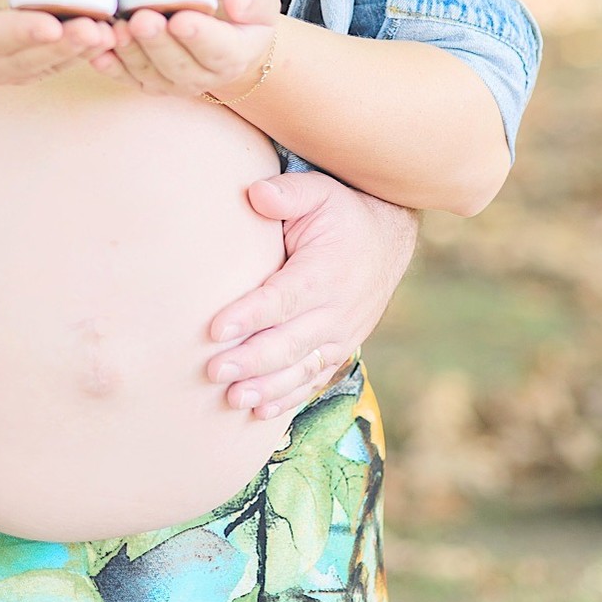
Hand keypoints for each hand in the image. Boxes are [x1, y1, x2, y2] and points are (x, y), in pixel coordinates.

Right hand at [0, 0, 114, 84]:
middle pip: (26, 58)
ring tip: (110, 33)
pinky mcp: (26, 69)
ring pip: (46, 66)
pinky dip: (83, 54)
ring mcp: (5, 71)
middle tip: (96, 28)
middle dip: (63, 46)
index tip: (52, 26)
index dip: (21, 32)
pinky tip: (109, 38)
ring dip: (79, 53)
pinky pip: (56, 64)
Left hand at [89, 0, 279, 98]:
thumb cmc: (237, 8)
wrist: (222, 31)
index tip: (181, 19)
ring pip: (149, 72)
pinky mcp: (147, 81)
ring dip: (131, 53)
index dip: (199, 36)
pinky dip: (110, 67)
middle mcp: (203, 77)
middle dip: (157, 42)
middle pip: (178, 64)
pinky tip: (96, 52)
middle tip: (140, 19)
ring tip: (117, 30)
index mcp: (235, 55)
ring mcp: (172, 83)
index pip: (218, 50)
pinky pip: (127, 77)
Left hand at [206, 171, 418, 417]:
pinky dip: (287, 397)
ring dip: (266, 387)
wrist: (388, 238)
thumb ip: (287, 193)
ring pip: (300, 368)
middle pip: (288, 342)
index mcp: (326, 272)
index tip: (214, 330)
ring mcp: (341, 334)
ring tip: (232, 398)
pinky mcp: (340, 348)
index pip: (282, 299)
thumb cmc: (342, 213)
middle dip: (250, 360)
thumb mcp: (319, 191)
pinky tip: (258, 410)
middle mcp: (337, 310)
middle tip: (213, 371)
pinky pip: (313, 378)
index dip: (249, 316)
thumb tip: (254, 194)